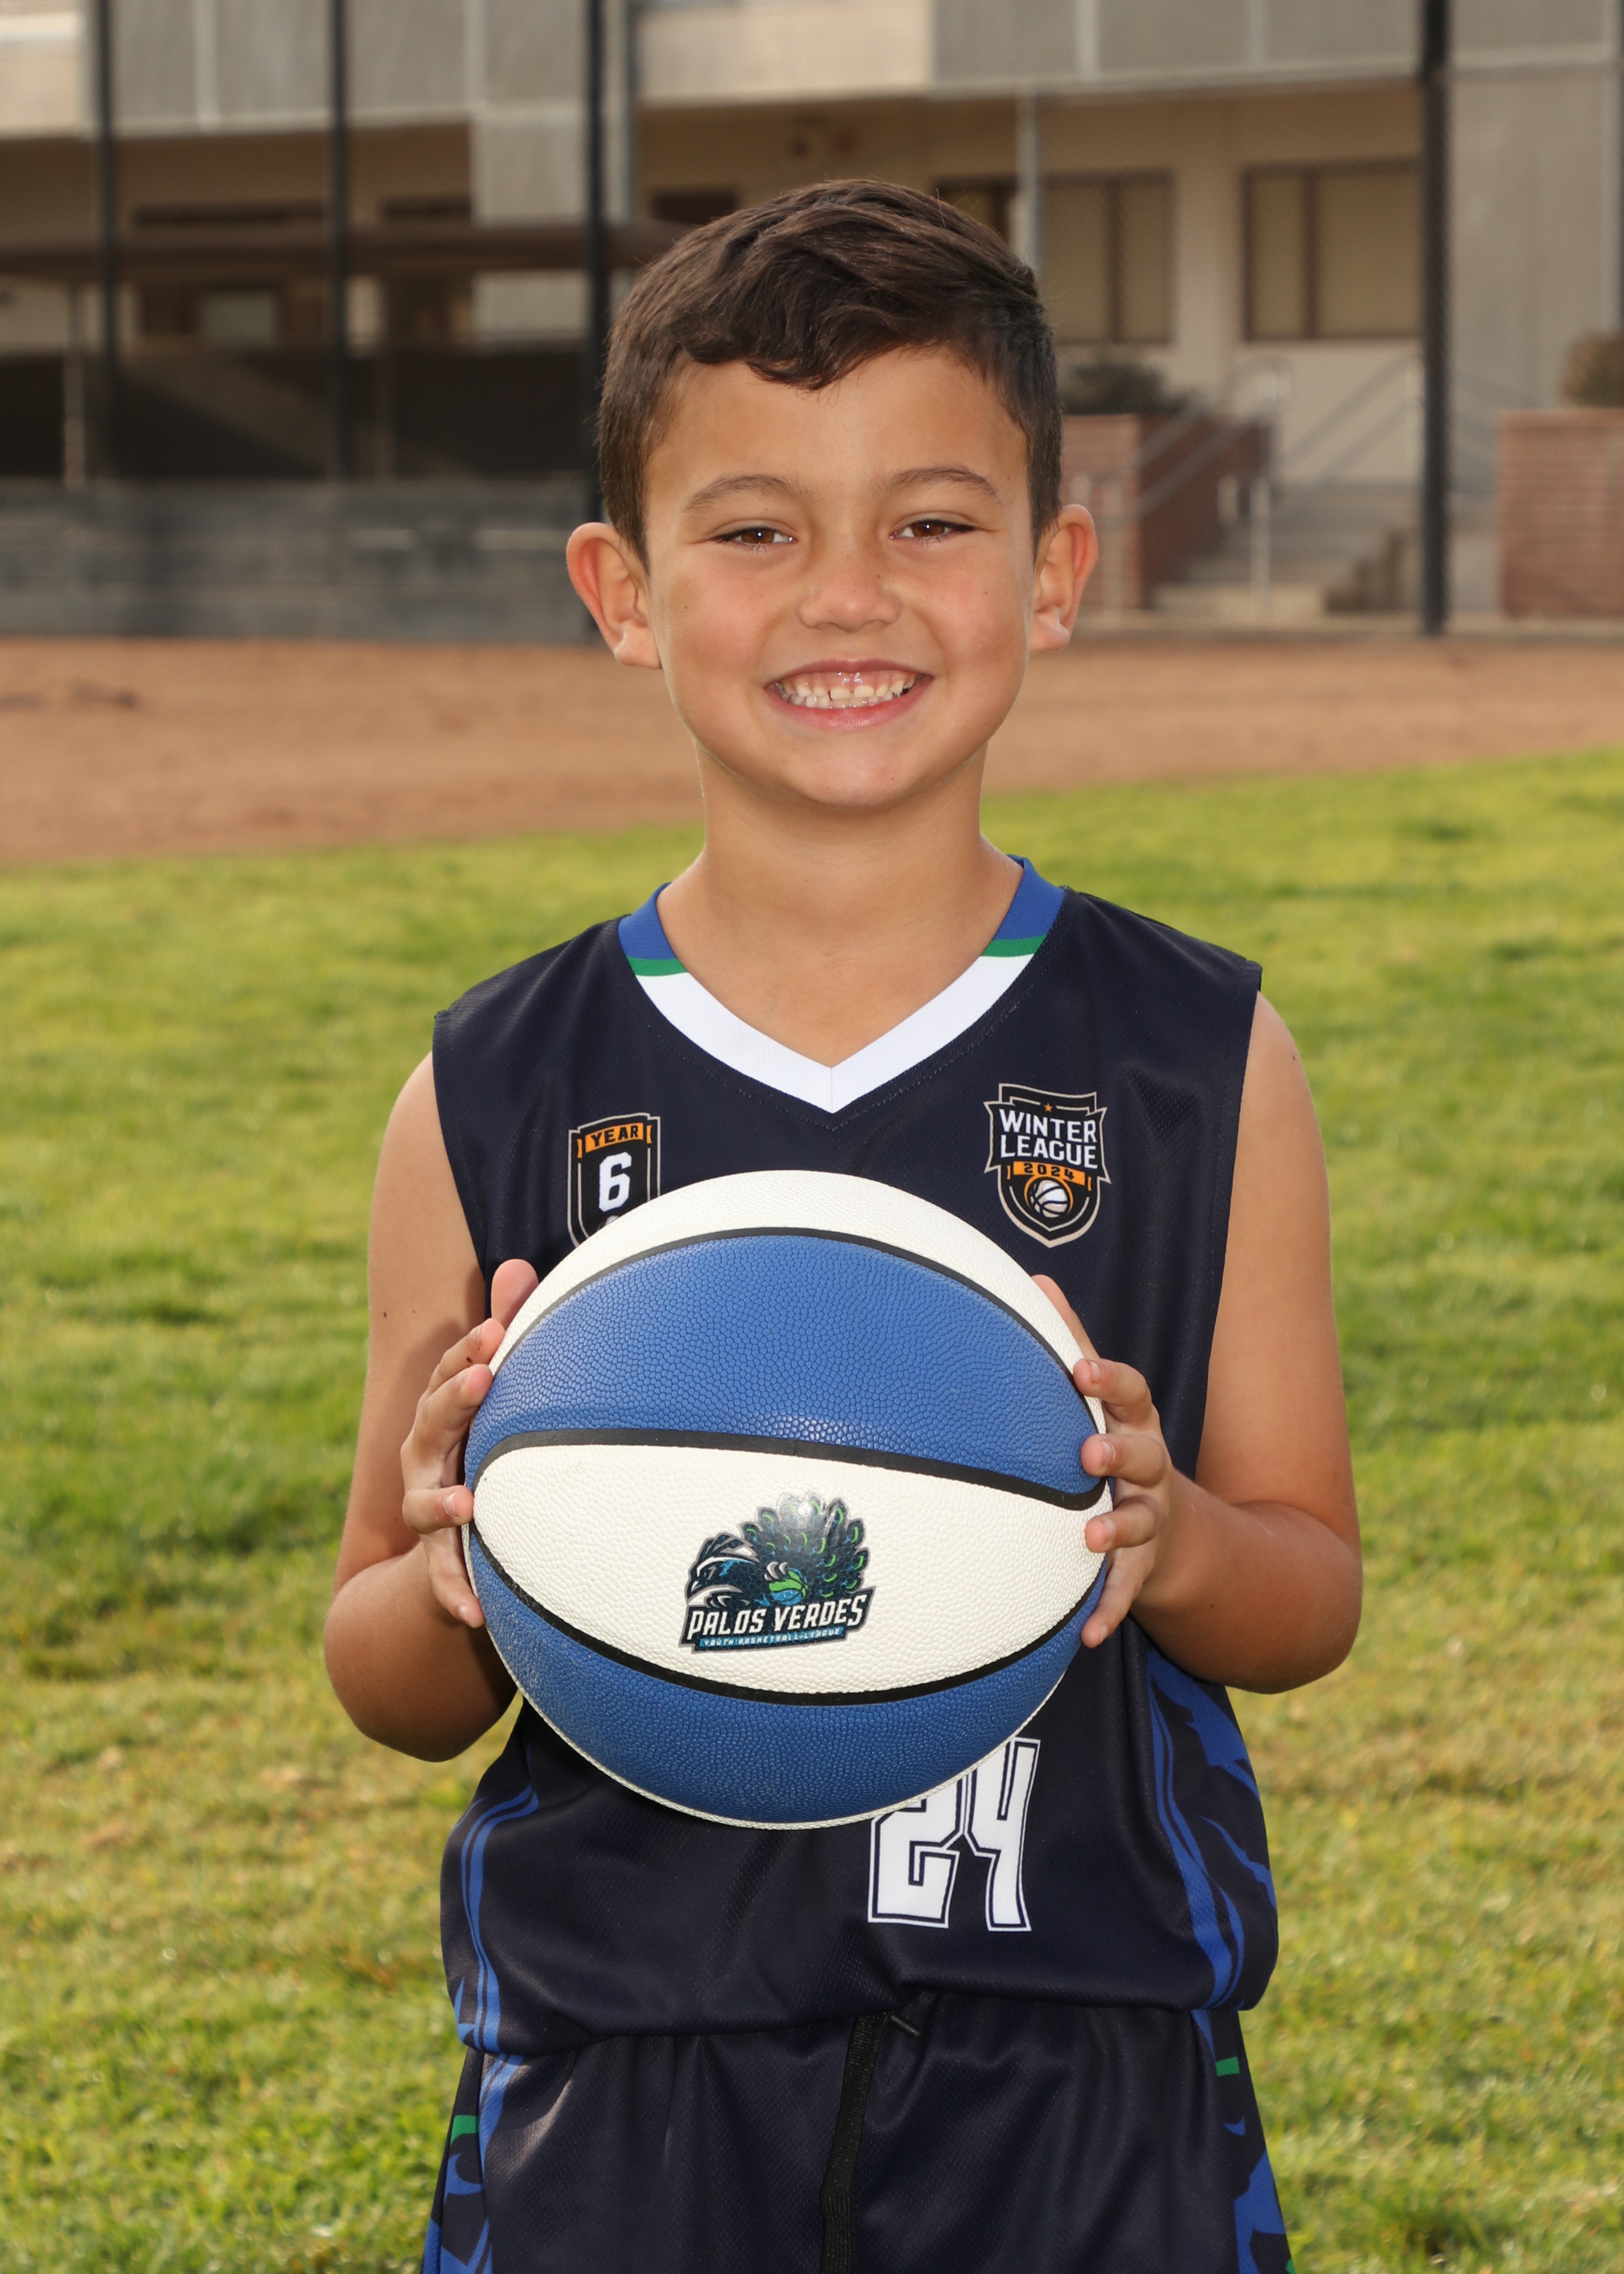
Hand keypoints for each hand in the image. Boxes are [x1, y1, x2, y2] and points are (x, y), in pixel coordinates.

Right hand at [399, 1258, 539, 1627]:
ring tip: (468, 1506)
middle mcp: (426, 1458)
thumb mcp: (496, 1392)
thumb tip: (518, 1265)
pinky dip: (455, 1595)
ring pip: (424, 1505)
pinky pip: (444, 1580)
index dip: (469, 1350)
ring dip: (442, 1504)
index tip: (497, 1330)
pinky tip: (478, 1615)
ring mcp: (429, 1511)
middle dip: (454, 1400)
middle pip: (431, 1424)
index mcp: (444, 1414)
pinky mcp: (441, 1559)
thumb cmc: (485, 1443)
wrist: (452, 1534)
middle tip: (484, 1377)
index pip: (450, 1373)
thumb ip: (507, 1331)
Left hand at [1031, 1275, 1181, 1651]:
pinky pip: (1126, 1592)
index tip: (1078, 1372)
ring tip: (1088, 1538)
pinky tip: (1087, 1635)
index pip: (1129, 1393)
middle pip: (1143, 1456)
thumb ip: (1070, 1343)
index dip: (1107, 1381)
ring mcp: (1151, 1521)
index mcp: (1134, 1422)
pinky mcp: (1143, 1569)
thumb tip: (1036, 1279)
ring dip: (1117, 1532)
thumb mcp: (1102, 1399)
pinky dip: (1108, 1612)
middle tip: (1089, 1455)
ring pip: (1139, 1524)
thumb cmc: (1117, 1447)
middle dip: (1119, 1453)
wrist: (1179, 1534)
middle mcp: (1149, 1469)